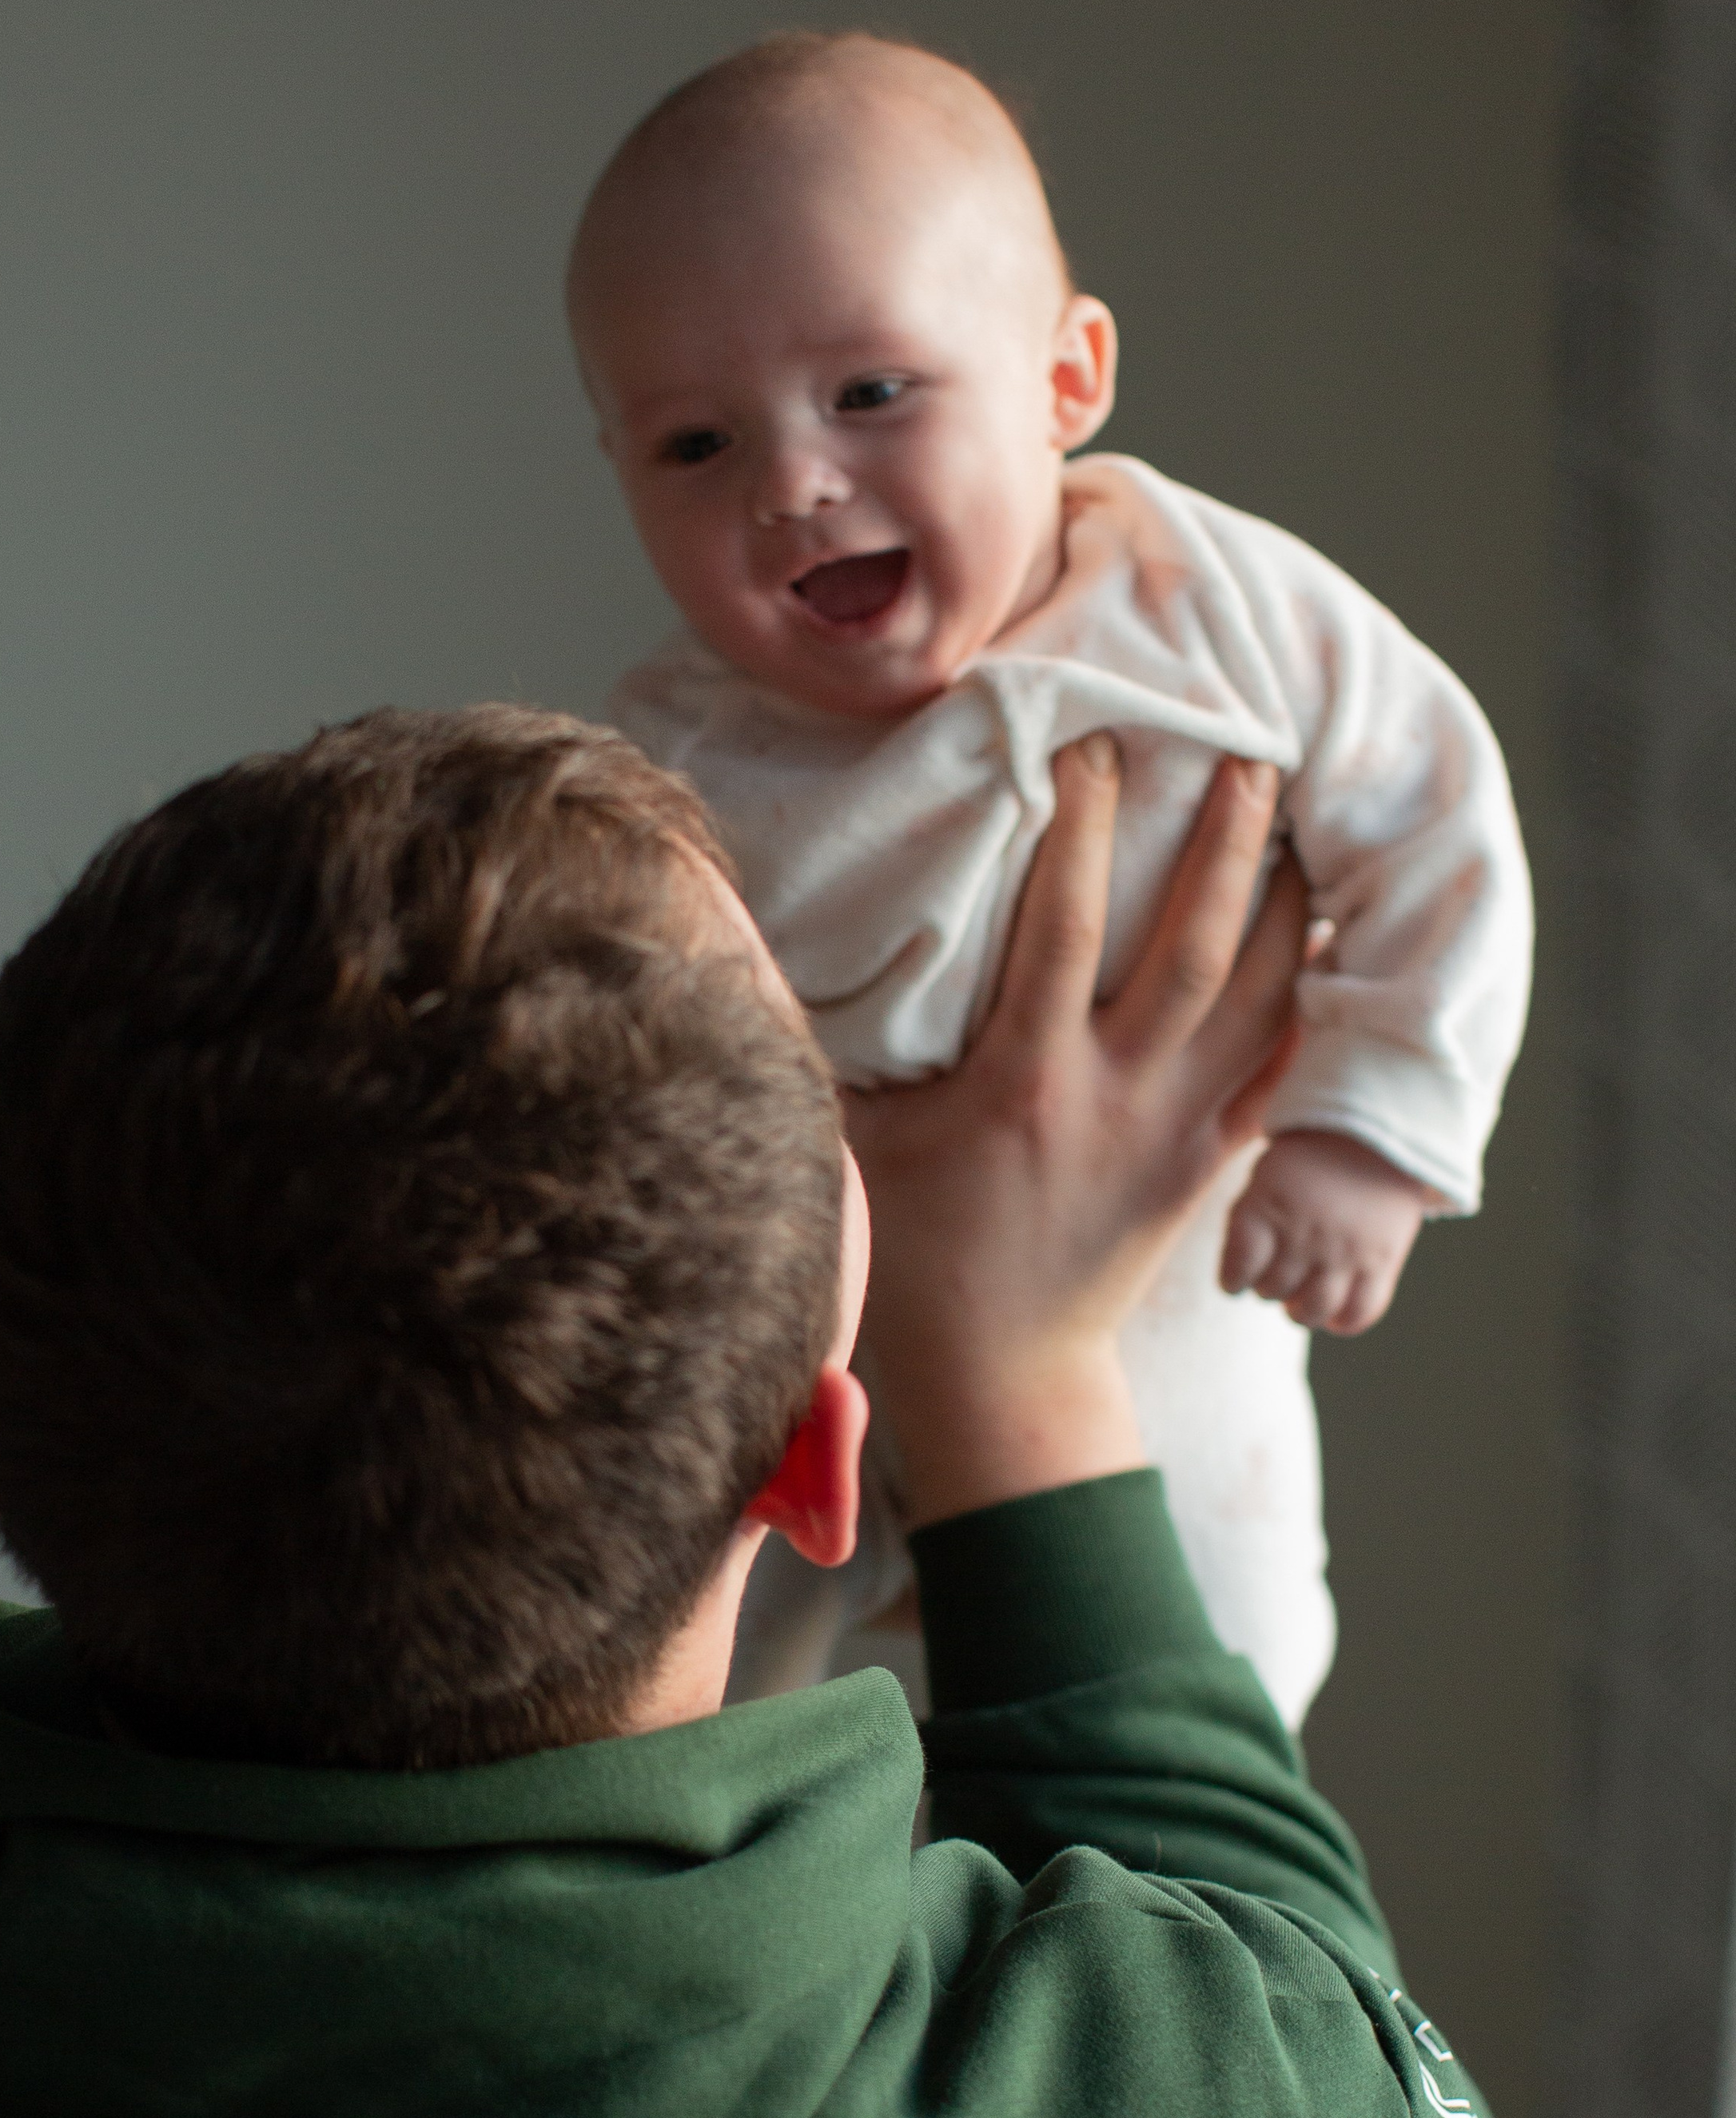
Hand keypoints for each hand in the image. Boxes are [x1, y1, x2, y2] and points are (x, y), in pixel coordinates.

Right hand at [842, 739, 1308, 1524]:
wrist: (1002, 1372)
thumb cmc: (915, 1251)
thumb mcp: (853, 1142)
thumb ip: (842, 1039)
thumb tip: (784, 935)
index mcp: (1024, 1082)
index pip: (1064, 923)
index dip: (1083, 825)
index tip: (1092, 745)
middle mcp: (1116, 1097)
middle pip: (1195, 946)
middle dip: (1228, 843)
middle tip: (1251, 751)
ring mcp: (1177, 1131)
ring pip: (1258, 1000)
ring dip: (1287, 906)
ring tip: (1305, 821)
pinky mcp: (1212, 1162)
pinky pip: (1283, 1070)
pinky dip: (1314, 1000)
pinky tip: (1333, 937)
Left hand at [1219, 1129, 1430, 1333]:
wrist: (1374, 1134)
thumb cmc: (1308, 1160)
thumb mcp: (1265, 1179)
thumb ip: (1249, 1226)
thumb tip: (1238, 1285)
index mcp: (1267, 1208)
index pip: (1237, 1271)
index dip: (1233, 1280)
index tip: (1238, 1278)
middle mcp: (1304, 1233)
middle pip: (1272, 1291)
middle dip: (1269, 1286)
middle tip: (1281, 1270)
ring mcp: (1344, 1250)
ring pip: (1311, 1311)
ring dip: (1300, 1310)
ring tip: (1303, 1296)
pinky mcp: (1381, 1261)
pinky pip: (1359, 1313)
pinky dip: (1342, 1321)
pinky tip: (1335, 1310)